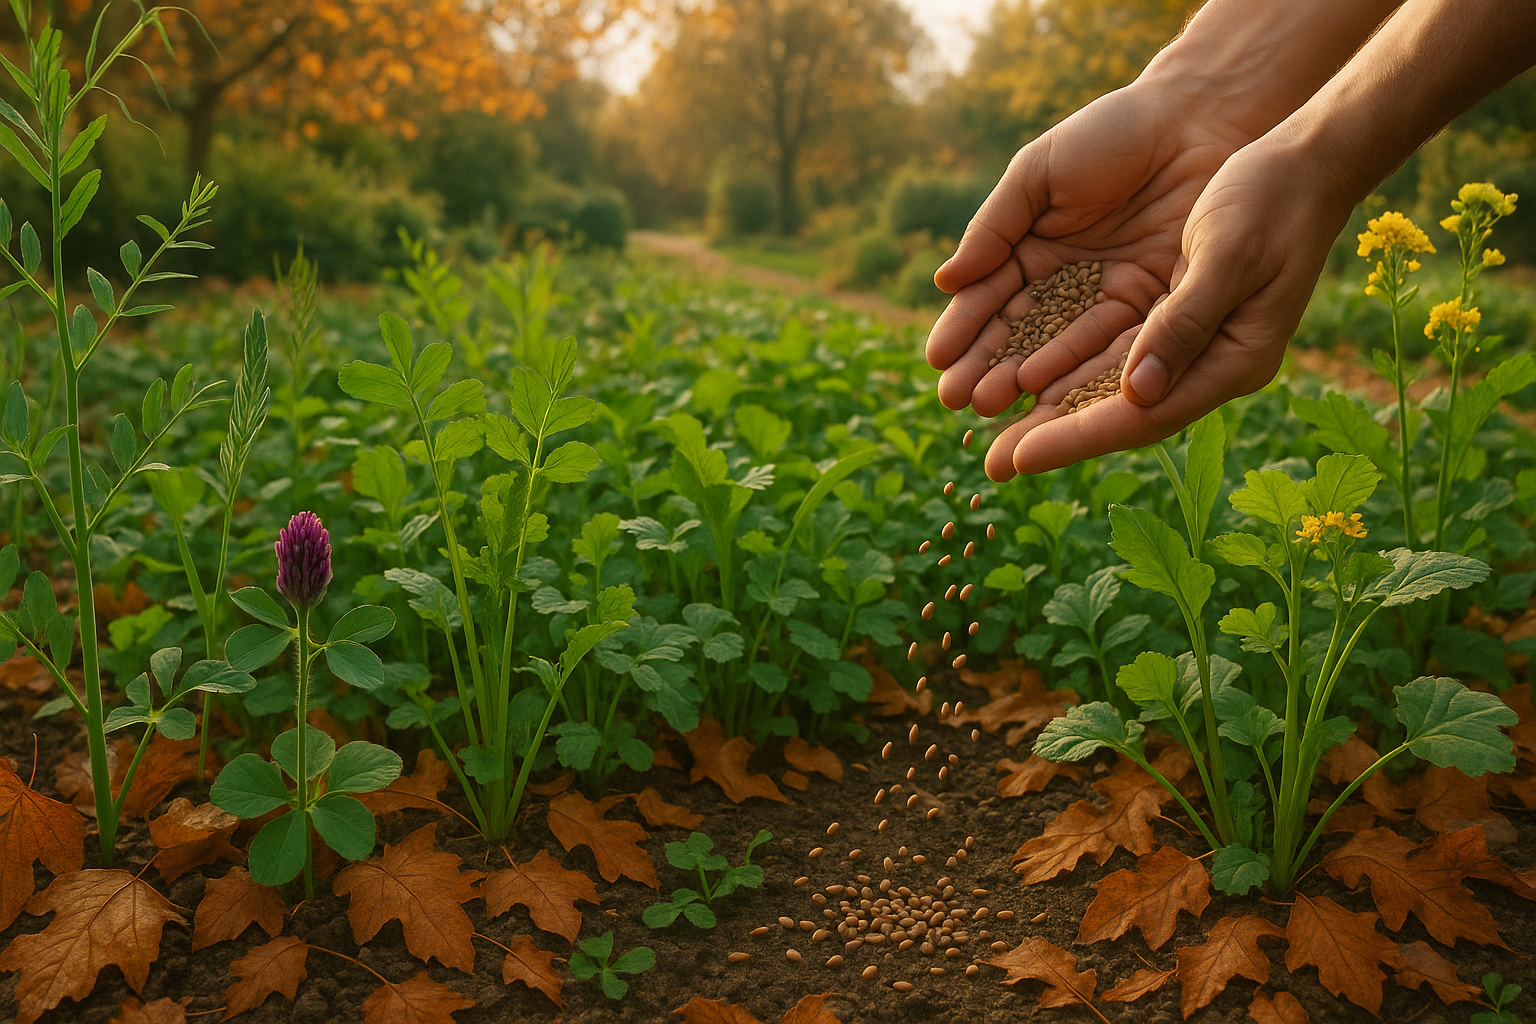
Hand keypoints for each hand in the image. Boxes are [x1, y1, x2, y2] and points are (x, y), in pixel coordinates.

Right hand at [927, 81, 1249, 423]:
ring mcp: (1110, 299)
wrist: (1199, 116)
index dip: (965, 332)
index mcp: (1032, 249)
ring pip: (1063, 349)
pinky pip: (1116, 346)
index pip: (990, 299)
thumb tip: (944, 282)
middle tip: (960, 401)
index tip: (939, 362)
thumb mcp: (1040, 173)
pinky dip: (1082, 371)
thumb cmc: (1114, 132)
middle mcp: (1067, 283)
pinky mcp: (1156, 308)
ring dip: (1026, 380)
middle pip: (1021, 336)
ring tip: (994, 406)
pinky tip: (1048, 395)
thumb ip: (994, 227)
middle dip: (989, 368)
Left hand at [981, 134, 1355, 477]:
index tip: (1018, 458)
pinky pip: (1111, 349)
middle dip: (1052, 437)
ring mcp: (1193, 342)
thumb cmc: (1274, 199)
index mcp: (1235, 359)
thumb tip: (1137, 392)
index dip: (1076, 439)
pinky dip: (1068, 363)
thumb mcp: (1228, 253)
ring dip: (1050, 405)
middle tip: (988, 464)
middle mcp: (1211, 363)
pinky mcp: (1173, 314)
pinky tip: (1024, 374)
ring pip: (1109, 386)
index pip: (1143, 416)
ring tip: (992, 425)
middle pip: (1119, 414)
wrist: (1305, 160)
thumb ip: (1184, 323)